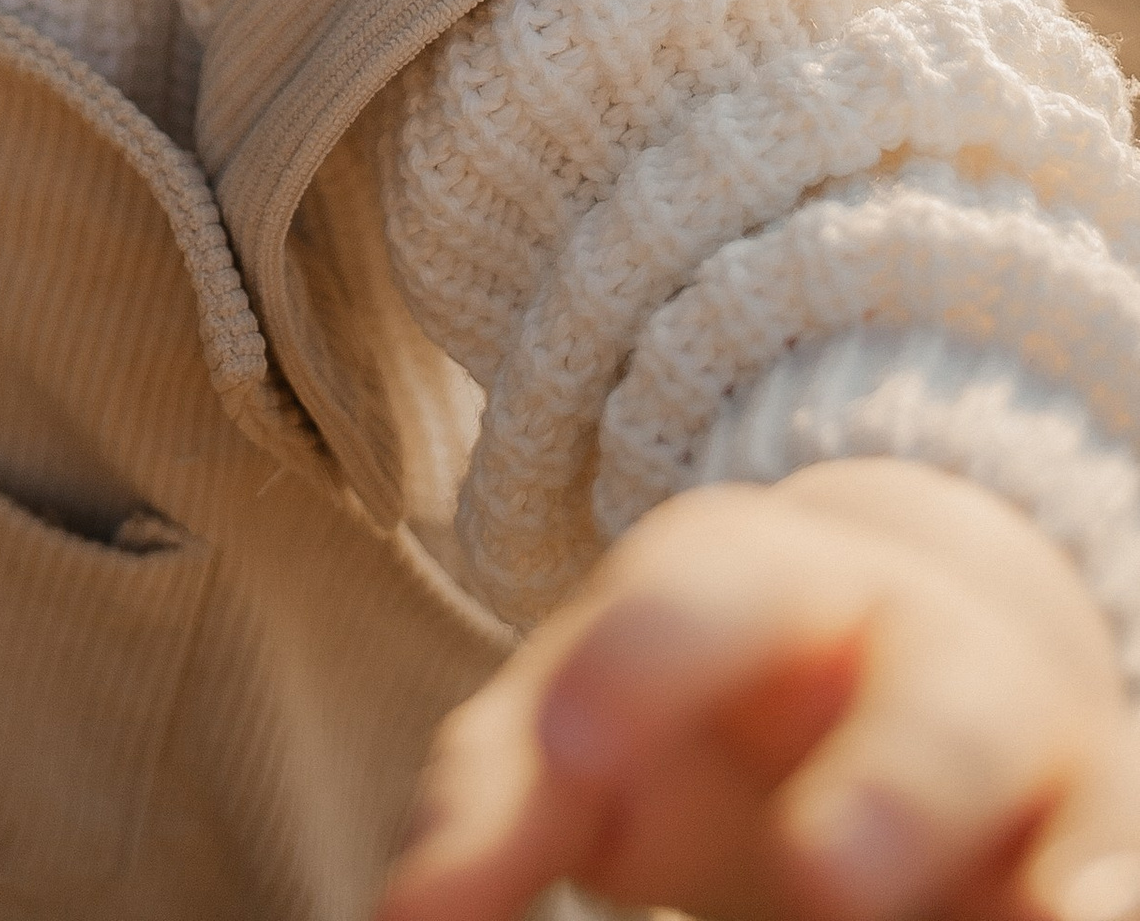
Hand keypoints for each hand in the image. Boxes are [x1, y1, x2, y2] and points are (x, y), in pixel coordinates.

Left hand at [384, 466, 1139, 920]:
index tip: (569, 751)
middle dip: (886, 791)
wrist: (888, 666)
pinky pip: (1122, 879)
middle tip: (816, 874)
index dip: (636, 668)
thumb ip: (493, 808)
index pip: (700, 598)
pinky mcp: (1102, 845)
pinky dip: (1106, 907)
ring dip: (1031, 876)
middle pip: (928, 703)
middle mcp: (923, 653)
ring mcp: (1029, 758)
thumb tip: (405, 920)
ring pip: (1053, 798)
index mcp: (764, 587)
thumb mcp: (588, 719)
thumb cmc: (696, 710)